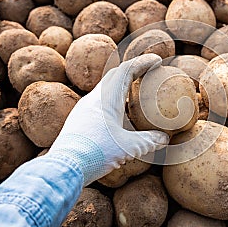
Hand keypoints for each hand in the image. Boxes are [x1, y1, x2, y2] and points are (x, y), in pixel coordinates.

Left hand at [48, 54, 168, 185]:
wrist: (63, 167)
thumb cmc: (96, 153)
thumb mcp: (129, 148)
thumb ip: (149, 141)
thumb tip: (165, 138)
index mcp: (107, 98)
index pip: (126, 70)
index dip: (143, 62)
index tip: (157, 61)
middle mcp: (93, 98)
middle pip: (114, 75)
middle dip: (132, 70)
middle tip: (147, 72)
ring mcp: (83, 108)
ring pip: (105, 88)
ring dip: (121, 85)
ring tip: (134, 92)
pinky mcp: (78, 119)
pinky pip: (99, 101)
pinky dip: (113, 99)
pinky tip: (118, 114)